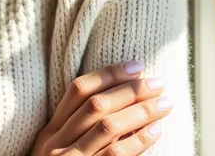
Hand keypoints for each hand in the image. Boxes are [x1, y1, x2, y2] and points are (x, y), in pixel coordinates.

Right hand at [27, 61, 172, 155]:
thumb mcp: (57, 150)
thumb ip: (76, 128)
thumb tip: (121, 98)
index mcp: (49, 130)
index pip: (78, 90)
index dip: (108, 74)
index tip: (135, 66)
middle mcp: (57, 144)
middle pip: (96, 106)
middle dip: (130, 91)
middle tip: (157, 83)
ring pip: (108, 128)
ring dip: (141, 112)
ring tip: (165, 103)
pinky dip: (139, 141)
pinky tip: (156, 130)